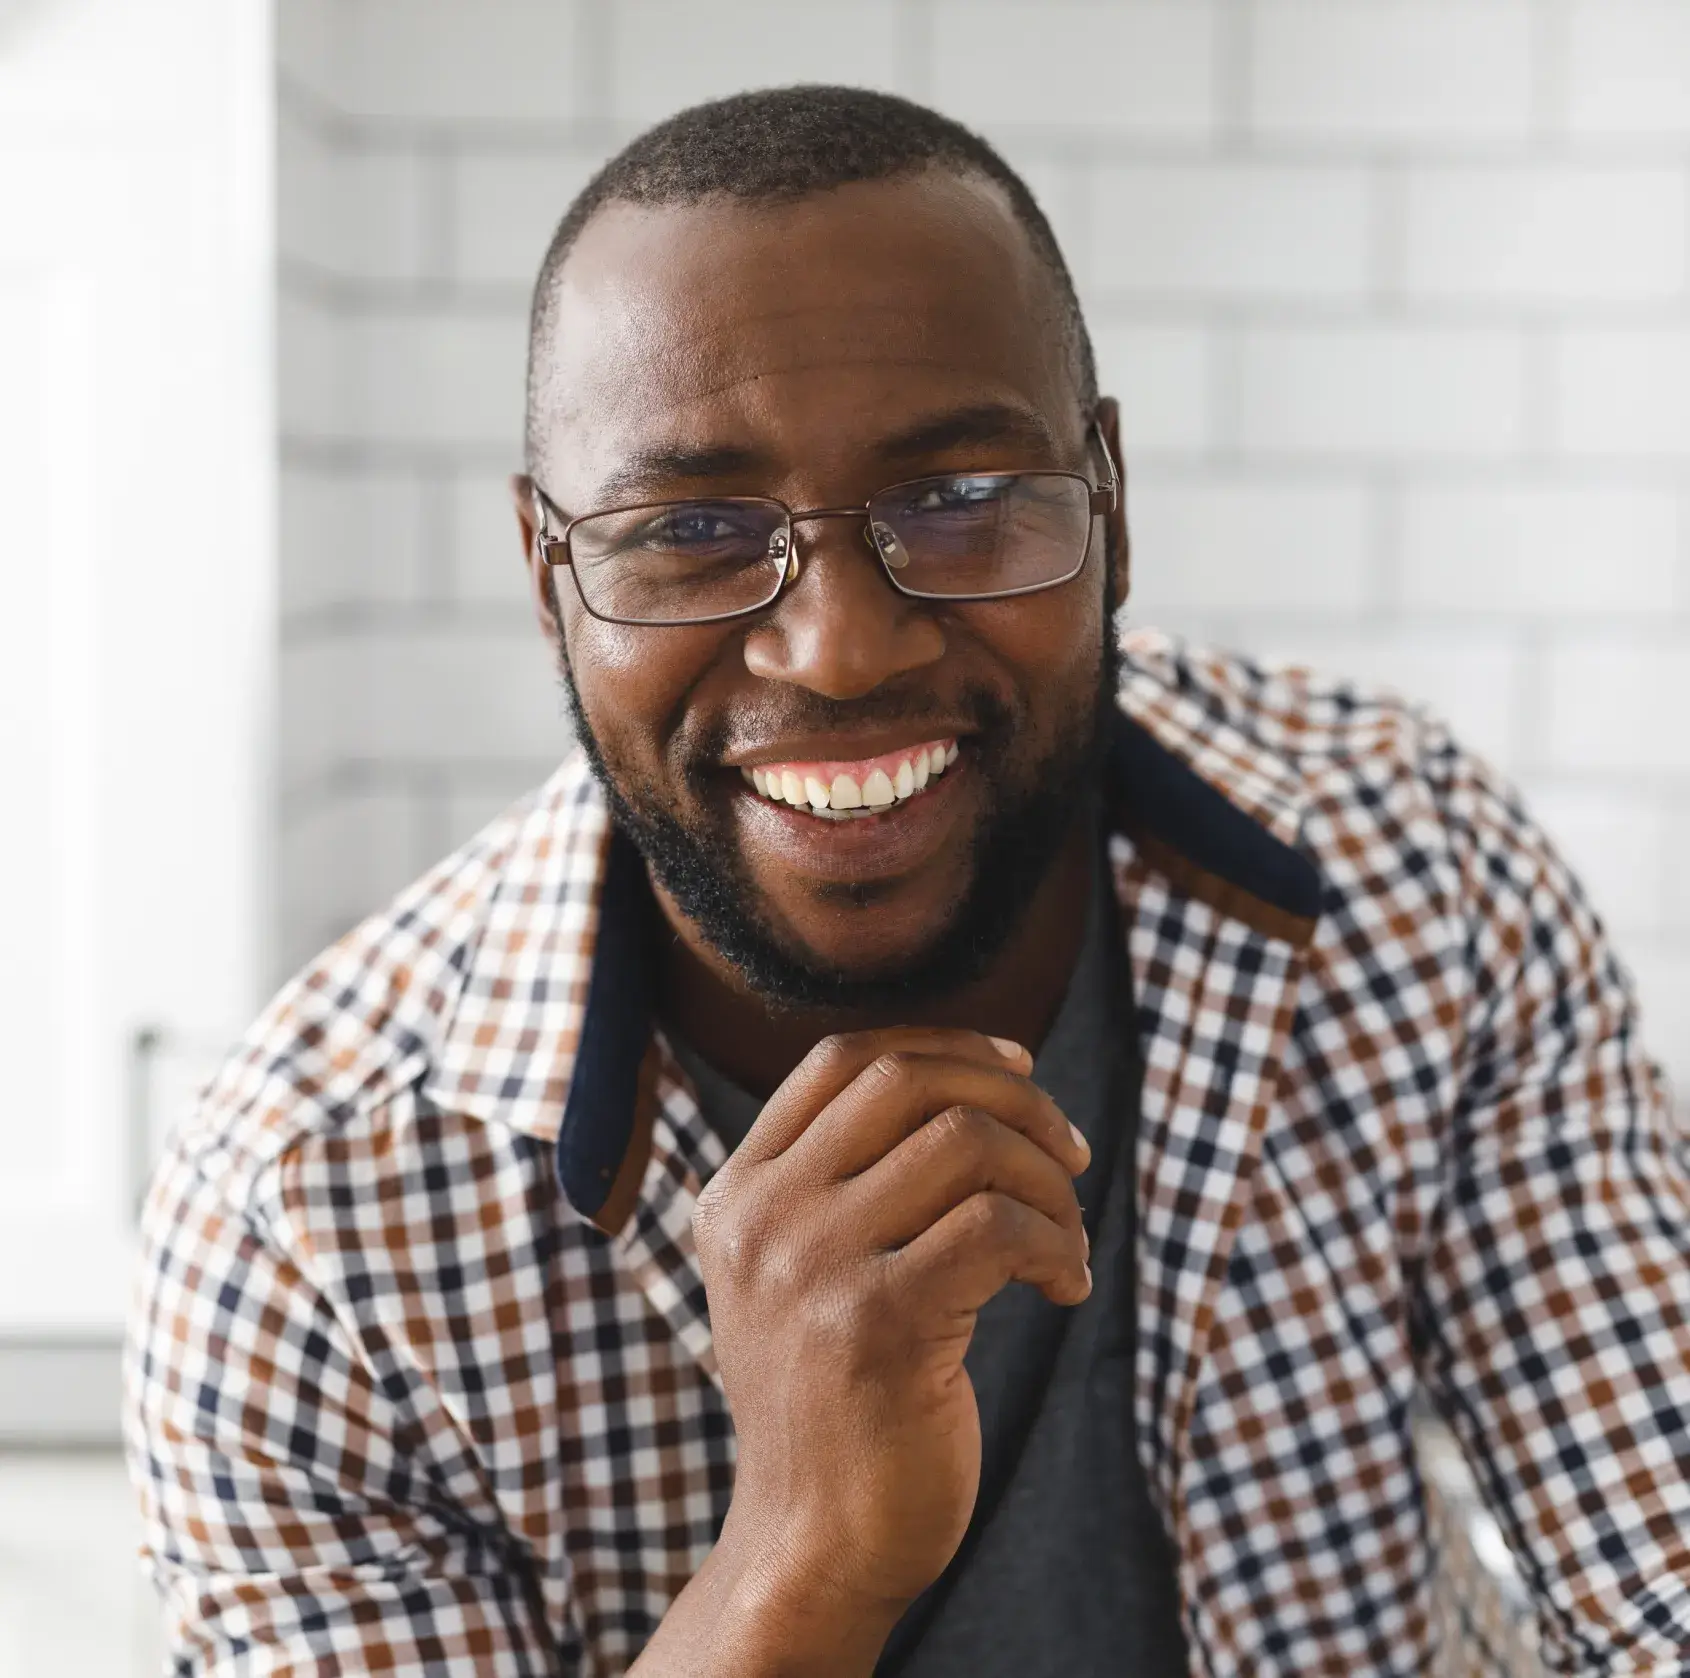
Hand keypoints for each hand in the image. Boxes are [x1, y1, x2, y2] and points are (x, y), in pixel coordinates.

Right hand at [692, 1027, 1091, 1625]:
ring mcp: (811, 1267)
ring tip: (1068, 1239)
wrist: (814, 1543)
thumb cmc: (838, 1397)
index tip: (1020, 1069)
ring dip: (1049, 1182)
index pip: (842, 1058)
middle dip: (1016, 1099)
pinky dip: (1057, 1244)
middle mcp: (761, 1217)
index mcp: (737, 1193)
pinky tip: (1065, 1289)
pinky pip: (998, 1226)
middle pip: (909, 1081)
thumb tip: (976, 1070)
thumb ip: (846, 1176)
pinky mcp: (877, 1324)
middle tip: (1072, 1154)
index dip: (946, 1044)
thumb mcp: (806, 1268)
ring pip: (966, 1143)